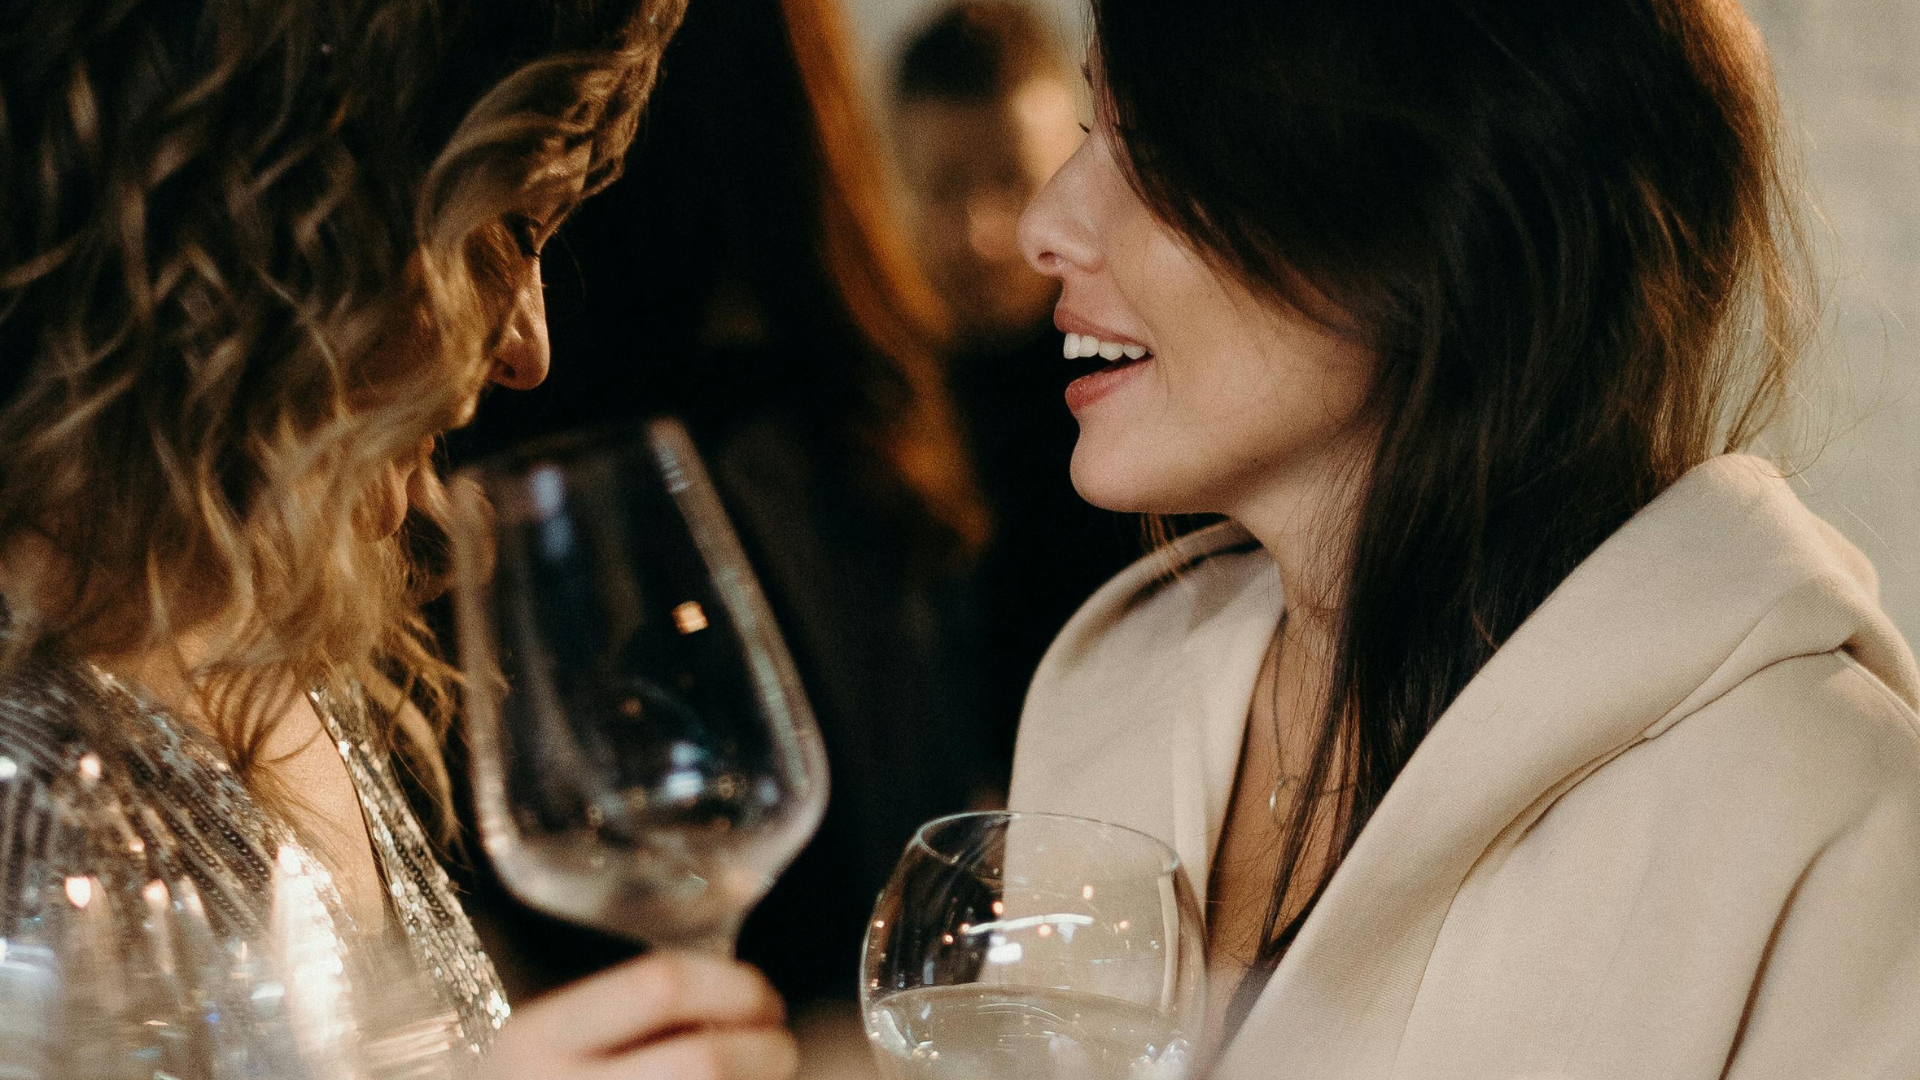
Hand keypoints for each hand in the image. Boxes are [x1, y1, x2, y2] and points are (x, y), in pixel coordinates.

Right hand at [474, 952, 798, 1079]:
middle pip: (701, 1062)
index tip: (764, 997)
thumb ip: (628, 1006)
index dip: (735, 986)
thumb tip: (739, 953)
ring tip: (762, 1075)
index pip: (660, 985)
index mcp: (539, 1036)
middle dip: (765, 1051)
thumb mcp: (553, 1038)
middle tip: (780, 1048)